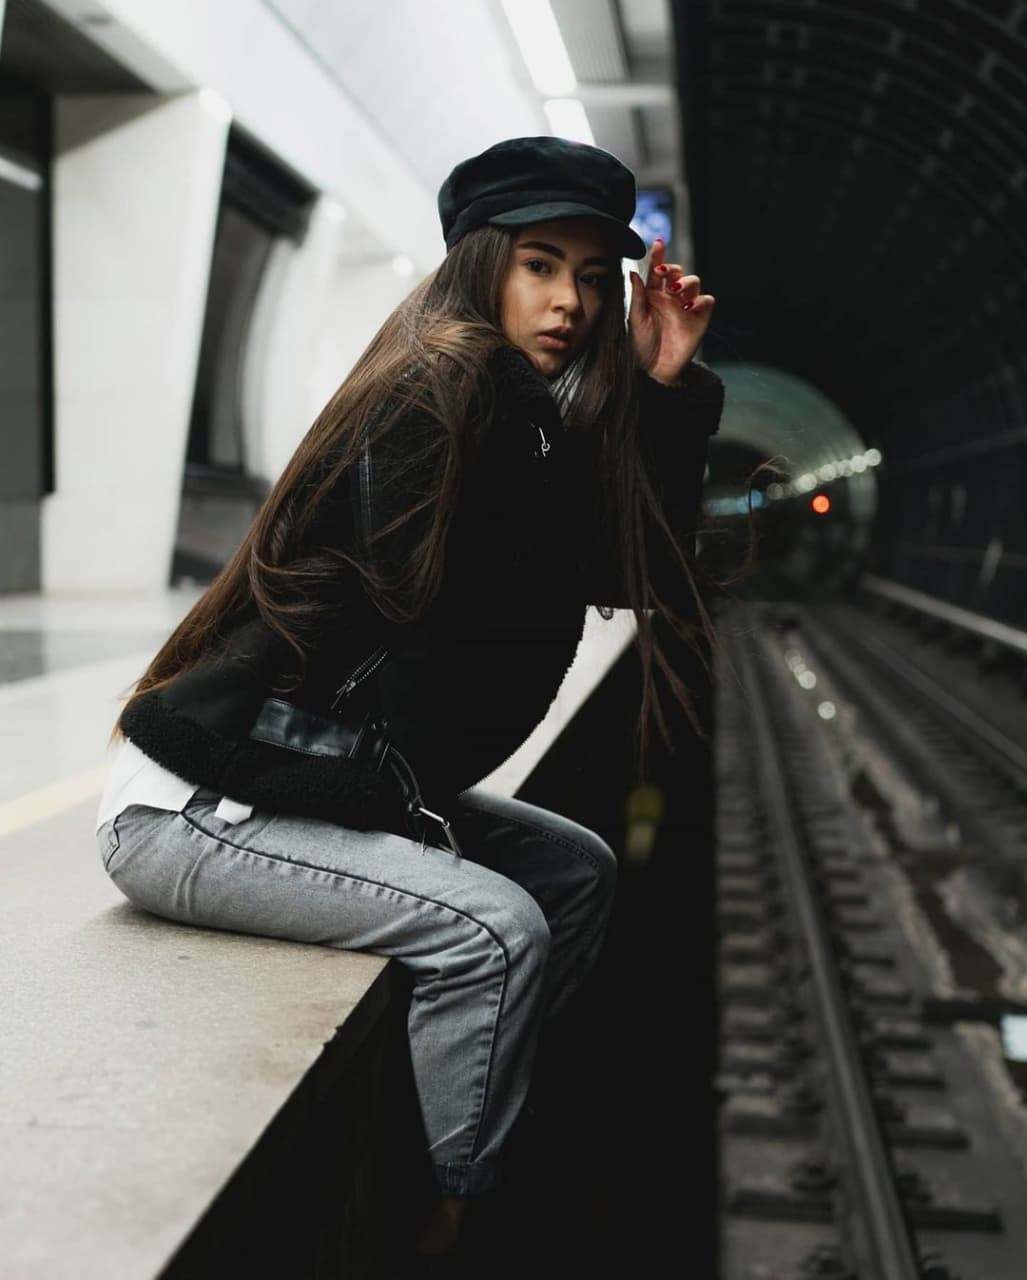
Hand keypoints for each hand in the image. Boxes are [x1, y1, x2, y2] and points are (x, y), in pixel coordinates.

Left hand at [628, 239, 714, 384]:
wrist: (653, 370)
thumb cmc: (641, 346)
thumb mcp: (635, 319)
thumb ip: (636, 295)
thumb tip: (632, 272)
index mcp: (653, 295)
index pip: (657, 271)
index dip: (658, 256)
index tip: (658, 243)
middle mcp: (670, 298)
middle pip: (678, 272)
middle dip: (673, 268)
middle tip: (664, 273)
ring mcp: (686, 307)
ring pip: (694, 282)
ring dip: (686, 282)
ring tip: (675, 292)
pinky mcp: (699, 319)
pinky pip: (707, 301)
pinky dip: (700, 300)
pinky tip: (688, 307)